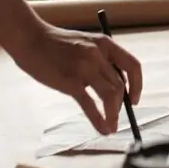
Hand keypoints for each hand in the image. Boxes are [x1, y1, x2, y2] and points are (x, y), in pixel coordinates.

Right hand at [8, 22, 142, 134]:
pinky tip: (102, 129)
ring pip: (111, 96)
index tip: (134, 100)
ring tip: (112, 127)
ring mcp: (85, 68)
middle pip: (121, 85)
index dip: (137, 85)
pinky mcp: (70, 82)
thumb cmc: (56, 43)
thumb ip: (100, 61)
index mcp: (105, 43)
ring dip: (114, 115)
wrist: (30, 38)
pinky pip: (90, 105)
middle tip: (115, 116)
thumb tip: (115, 88)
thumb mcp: (85, 44)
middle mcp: (98, 54)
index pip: (133, 66)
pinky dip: (99, 120)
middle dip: (121, 105)